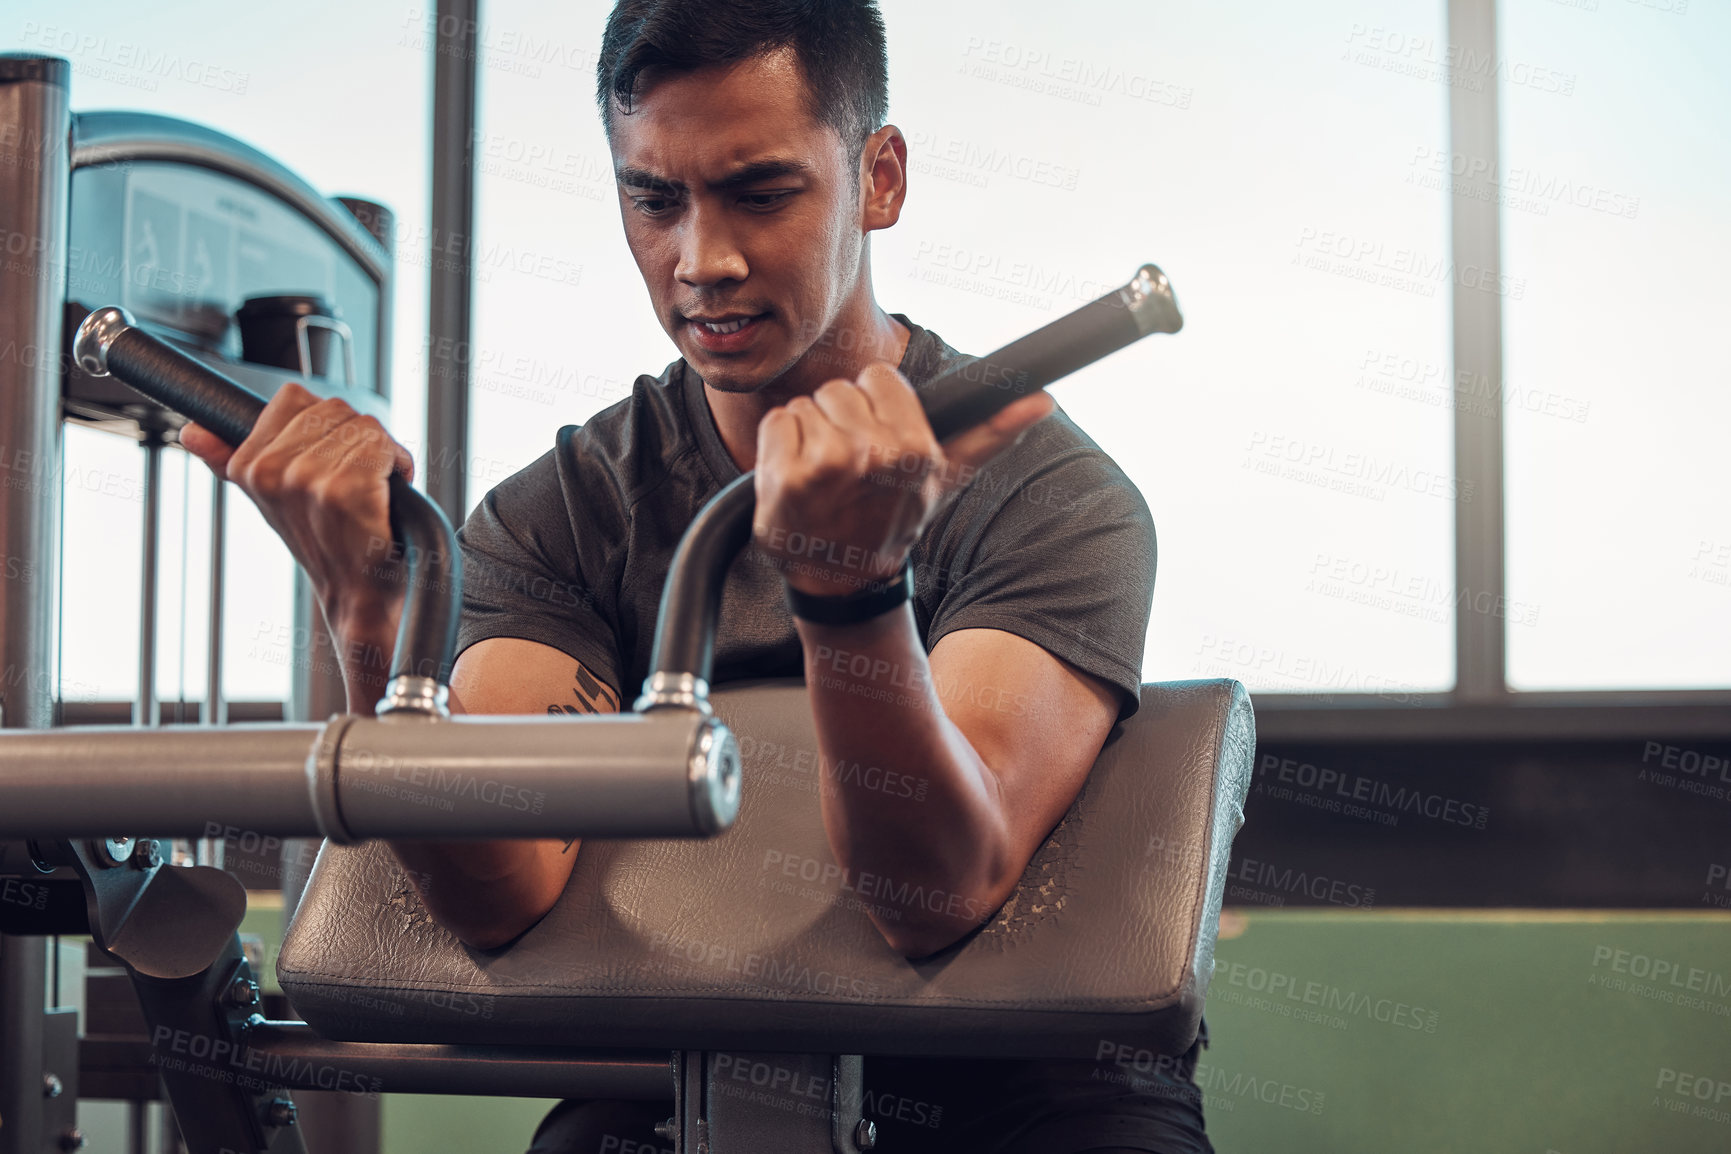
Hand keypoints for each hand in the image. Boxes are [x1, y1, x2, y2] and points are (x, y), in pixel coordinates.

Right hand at [179, 382, 413, 667]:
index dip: (327, 423)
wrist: (358, 592)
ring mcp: (306, 480)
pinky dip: (397, 464)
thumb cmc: (323, 544)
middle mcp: (271, 471)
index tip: (332, 456)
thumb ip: (229, 460)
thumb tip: (192, 430)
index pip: (293, 398)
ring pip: (363, 425)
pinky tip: (388, 494)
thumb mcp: (269, 500)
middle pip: (335, 408)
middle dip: (359, 436)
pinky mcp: (343, 490)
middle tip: (360, 477)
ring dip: (382, 453)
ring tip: (373, 489)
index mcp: (248, 466)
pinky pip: (381, 446)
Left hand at [752, 363, 1053, 596]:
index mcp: (915, 448)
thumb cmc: (890, 520)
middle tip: (846, 472)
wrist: (841, 579)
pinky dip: (778, 448)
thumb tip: (1042, 400)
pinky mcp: (787, 476)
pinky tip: (794, 482)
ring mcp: (827, 465)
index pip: (878, 377)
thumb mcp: (946, 478)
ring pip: (806, 406)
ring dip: (807, 438)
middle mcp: (872, 453)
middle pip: (839, 391)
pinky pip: (776, 423)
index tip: (875, 444)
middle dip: (838, 422)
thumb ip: (991, 433)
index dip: (873, 407)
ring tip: (822, 480)